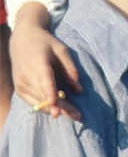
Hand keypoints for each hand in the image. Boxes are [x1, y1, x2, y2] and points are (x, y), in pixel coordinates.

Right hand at [10, 5, 81, 119]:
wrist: (22, 39)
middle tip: (78, 116)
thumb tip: (79, 91)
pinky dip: (46, 107)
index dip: (50, 96)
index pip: (44, 82)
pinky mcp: (19, 90)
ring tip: (74, 114)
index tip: (56, 108)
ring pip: (39, 102)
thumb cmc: (45, 43)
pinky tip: (60, 109)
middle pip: (44, 96)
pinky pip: (33, 102)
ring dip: (56, 110)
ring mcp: (20, 84)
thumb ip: (70, 69)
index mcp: (38, 64)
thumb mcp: (62, 51)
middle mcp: (26, 76)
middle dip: (61, 108)